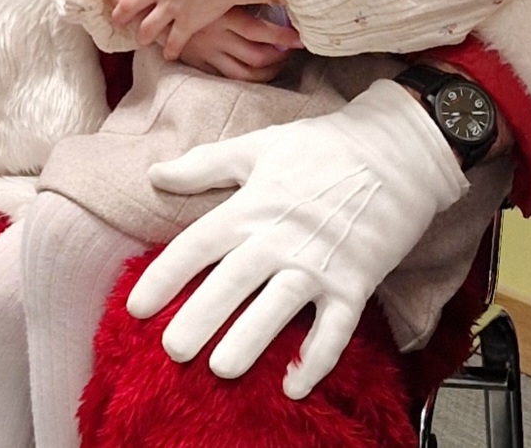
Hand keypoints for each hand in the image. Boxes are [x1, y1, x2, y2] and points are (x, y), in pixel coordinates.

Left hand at [114, 0, 278, 61]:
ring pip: (149, 26)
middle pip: (132, 1)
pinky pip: (176, 39)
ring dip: (143, 34)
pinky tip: (169, 55)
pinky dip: (172, 48)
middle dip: (123, 10)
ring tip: (140, 40)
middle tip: (117, 17)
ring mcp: (171, 6)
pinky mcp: (188, 22)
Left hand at [126, 79, 466, 398]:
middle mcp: (281, 238)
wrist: (396, 152)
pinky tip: (295, 385)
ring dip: (250, 340)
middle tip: (172, 350)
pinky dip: (317, 359)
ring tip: (220, 369)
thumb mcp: (258, 146)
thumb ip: (204, 164)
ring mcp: (319, 263)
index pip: (198, 244)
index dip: (165, 276)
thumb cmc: (323, 147)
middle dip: (199, 318)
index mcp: (252, 205)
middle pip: (232, 282)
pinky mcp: (355, 282)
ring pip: (278, 308)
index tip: (135, 306)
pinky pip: (334, 329)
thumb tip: (154, 173)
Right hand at [178, 8, 301, 81]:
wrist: (151, 4)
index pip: (260, 31)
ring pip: (244, 73)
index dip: (283, 37)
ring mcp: (208, 53)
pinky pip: (226, 77)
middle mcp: (217, 37)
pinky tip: (254, 72)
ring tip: (278, 65)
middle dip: (279, 58)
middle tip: (291, 53)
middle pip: (256, 56)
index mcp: (222, 15)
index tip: (300, 39)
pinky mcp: (199, 63)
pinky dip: (244, 78)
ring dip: (266, 73)